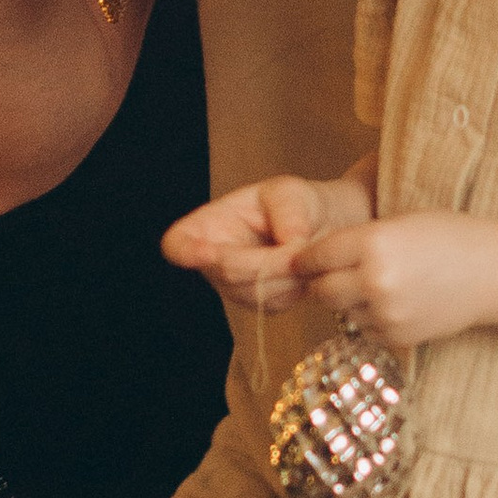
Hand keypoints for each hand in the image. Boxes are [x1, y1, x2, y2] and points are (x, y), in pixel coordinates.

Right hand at [164, 170, 366, 311]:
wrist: (320, 228)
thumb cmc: (295, 203)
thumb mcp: (290, 192)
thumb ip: (289, 212)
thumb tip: (291, 243)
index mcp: (207, 226)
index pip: (178, 245)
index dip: (186, 252)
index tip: (208, 252)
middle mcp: (212, 262)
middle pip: (225, 273)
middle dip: (265, 263)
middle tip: (298, 247)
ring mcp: (234, 287)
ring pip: (253, 293)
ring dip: (286, 276)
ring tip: (306, 251)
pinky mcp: (259, 305)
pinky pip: (274, 304)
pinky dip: (295, 287)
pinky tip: (305, 268)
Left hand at [296, 210, 497, 350]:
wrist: (494, 273)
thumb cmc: (449, 237)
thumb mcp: (400, 222)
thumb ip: (358, 239)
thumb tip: (311, 259)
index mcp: (373, 242)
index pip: (316, 256)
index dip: (307, 258)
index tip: (305, 259)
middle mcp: (375, 279)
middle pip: (320, 290)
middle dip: (322, 283)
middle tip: (332, 275)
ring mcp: (387, 312)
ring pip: (341, 312)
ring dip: (347, 302)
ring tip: (375, 285)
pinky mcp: (398, 336)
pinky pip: (365, 329)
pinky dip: (370, 318)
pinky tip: (394, 301)